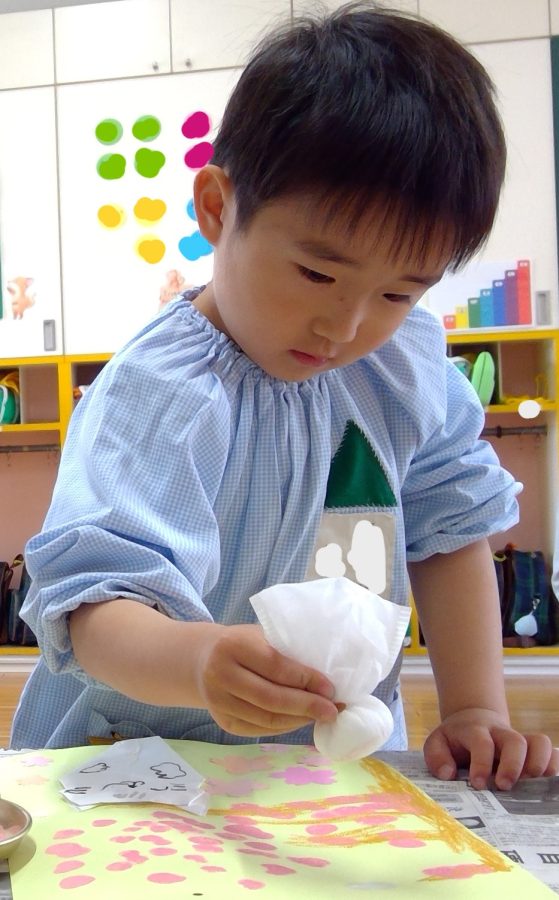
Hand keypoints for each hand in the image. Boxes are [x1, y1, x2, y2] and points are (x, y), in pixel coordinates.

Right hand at [194, 623, 337, 737]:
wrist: (202, 659)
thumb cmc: (242, 643)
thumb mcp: (259, 636)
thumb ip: (285, 651)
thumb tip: (324, 679)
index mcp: (232, 645)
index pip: (275, 666)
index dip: (305, 679)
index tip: (330, 688)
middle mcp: (220, 674)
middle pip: (270, 698)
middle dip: (306, 706)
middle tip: (332, 710)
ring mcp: (218, 702)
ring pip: (266, 719)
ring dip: (299, 720)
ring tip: (321, 716)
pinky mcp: (223, 722)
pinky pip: (260, 729)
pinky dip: (286, 727)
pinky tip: (302, 720)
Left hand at [423, 708, 558, 789]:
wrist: (474, 720)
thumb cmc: (456, 739)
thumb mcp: (437, 743)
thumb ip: (436, 757)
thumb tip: (448, 774)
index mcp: (476, 731)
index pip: (482, 742)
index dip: (481, 762)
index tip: (478, 784)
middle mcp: (501, 734)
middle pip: (515, 740)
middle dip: (513, 765)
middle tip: (504, 786)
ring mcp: (519, 740)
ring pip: (540, 743)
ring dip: (540, 764)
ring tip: (531, 785)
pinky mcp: (533, 750)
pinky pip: (552, 752)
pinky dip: (553, 767)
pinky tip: (545, 785)